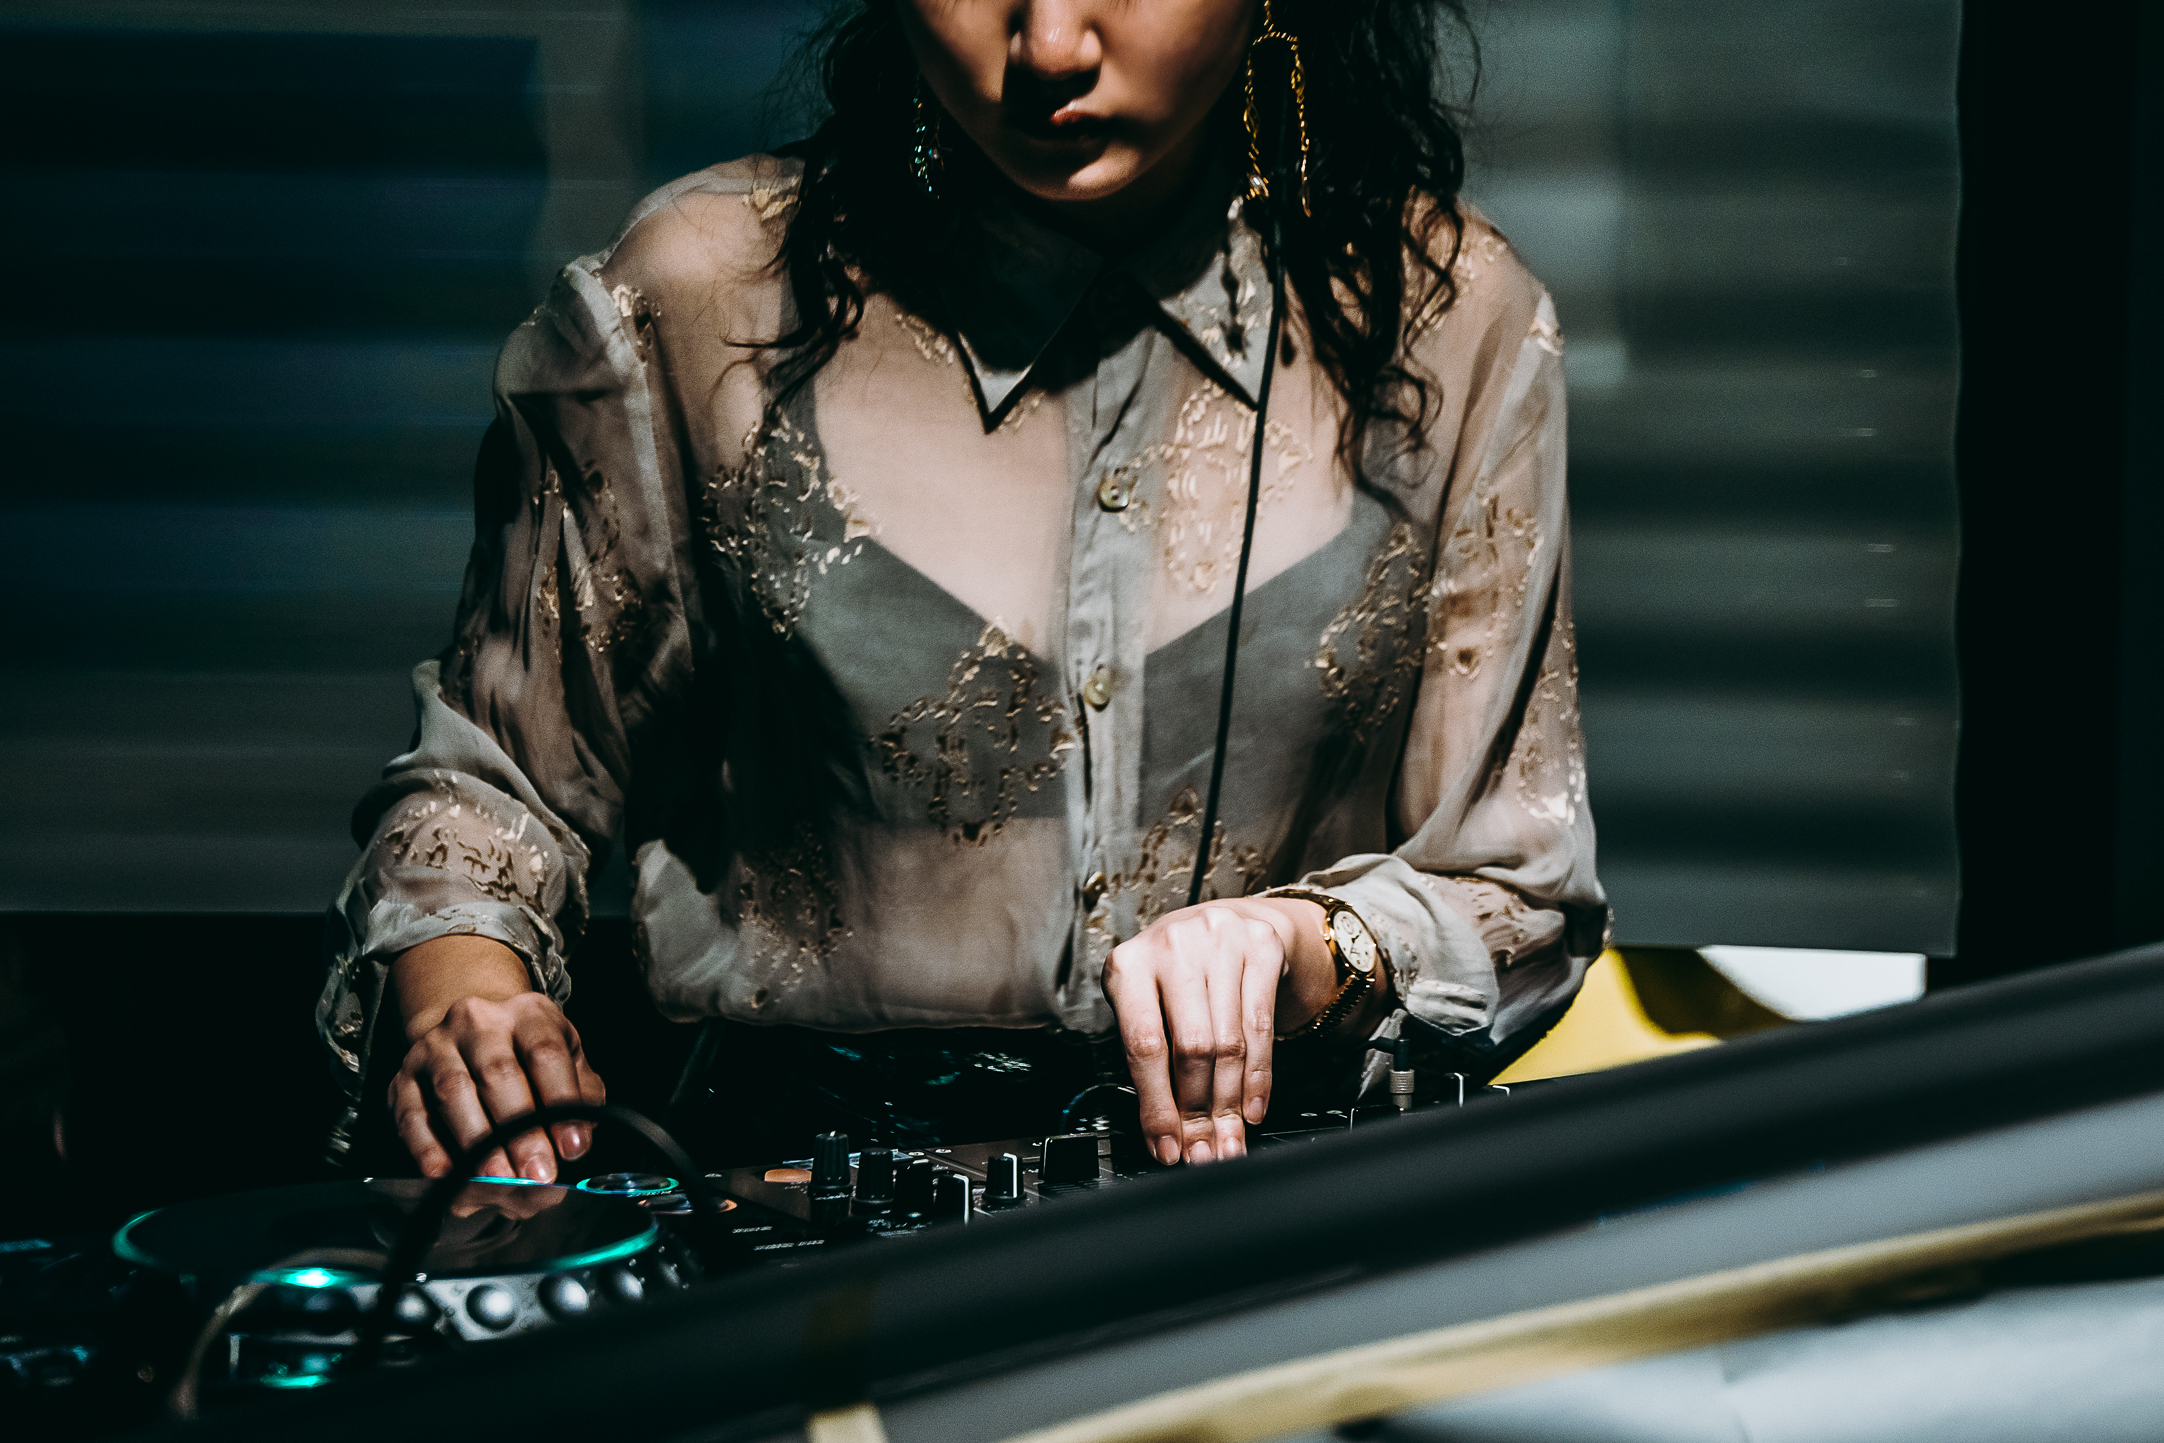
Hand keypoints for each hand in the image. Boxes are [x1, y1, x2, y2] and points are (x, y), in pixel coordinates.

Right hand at [388, 937, 604, 1181]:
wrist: (469, 1031)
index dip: (560, 1100)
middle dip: (519, 1131)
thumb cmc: (527, 1053)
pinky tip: (447, 1175)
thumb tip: (580, 1140)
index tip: (572, 1147)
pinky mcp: (403, 1079)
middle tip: (538, 1174)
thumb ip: (581, 1096)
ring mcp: (435, 1048)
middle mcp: (477, 1023)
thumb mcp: (568, 1058)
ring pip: (453, 1093)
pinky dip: (427, 1148)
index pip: (545, 1053)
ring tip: (501, 1181)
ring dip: (477, 1143)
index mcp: (527, 1014)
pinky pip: (412, 1116)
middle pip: (498, 1073)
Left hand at [1102, 897, 1337, 1167]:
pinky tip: (1251, 1108)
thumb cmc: (1177, 972)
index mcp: (1129, 965)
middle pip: (1192, 1048)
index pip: (1144, 1045)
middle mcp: (1173, 946)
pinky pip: (1262, 1028)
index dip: (1157, 1105)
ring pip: (1230, 1044)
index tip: (1165, 1145)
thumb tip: (1165, 1131)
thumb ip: (1152, 1058)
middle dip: (1199, 1112)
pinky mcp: (1261, 948)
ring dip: (1230, 1104)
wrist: (1227, 919)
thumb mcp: (1148, 1001)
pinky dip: (1258, 1079)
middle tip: (1203, 1151)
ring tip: (1228, 1141)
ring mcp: (1220, 942)